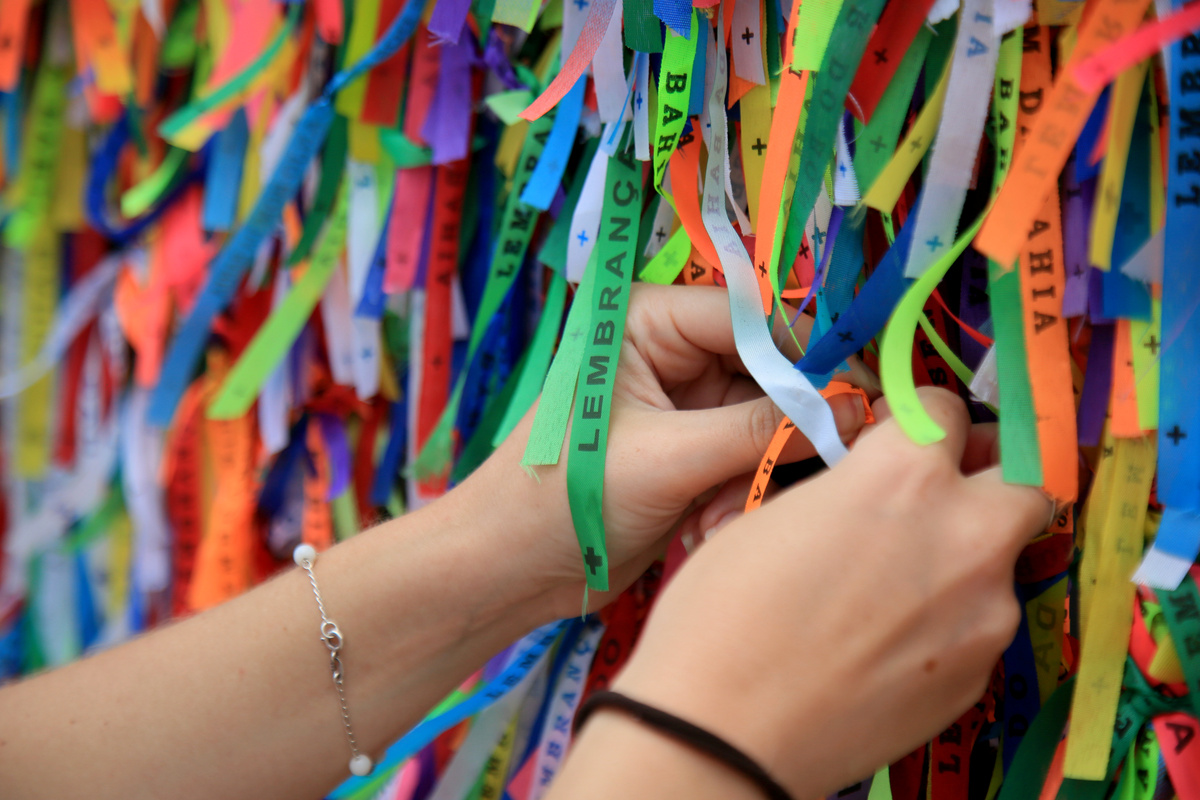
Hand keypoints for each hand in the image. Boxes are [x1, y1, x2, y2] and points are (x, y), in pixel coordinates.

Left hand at [462, 283, 876, 616]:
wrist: (508, 571)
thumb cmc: (563, 498)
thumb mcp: (668, 459)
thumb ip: (764, 429)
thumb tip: (858, 408)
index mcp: (648, 318)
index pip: (756, 316)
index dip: (814, 355)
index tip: (867, 399)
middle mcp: (671, 348)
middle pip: (772, 367)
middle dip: (787, 427)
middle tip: (830, 468)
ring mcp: (685, 401)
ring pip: (768, 419)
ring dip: (759, 472)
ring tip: (726, 517)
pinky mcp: (693, 448)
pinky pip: (750, 456)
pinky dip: (743, 493)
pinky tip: (711, 528)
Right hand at [606, 387, 1051, 798]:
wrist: (720, 731)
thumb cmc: (721, 612)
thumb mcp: (775, 514)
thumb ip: (850, 487)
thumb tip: (873, 487)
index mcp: (902, 476)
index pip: (947, 411)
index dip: (923, 418)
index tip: (906, 434)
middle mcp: (964, 534)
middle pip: (1029, 477)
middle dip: (994, 475)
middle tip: (948, 492)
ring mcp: (983, 612)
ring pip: (1000, 560)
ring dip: (964, 558)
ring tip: (893, 591)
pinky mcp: (979, 677)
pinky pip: (977, 626)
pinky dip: (947, 622)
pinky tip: (885, 644)